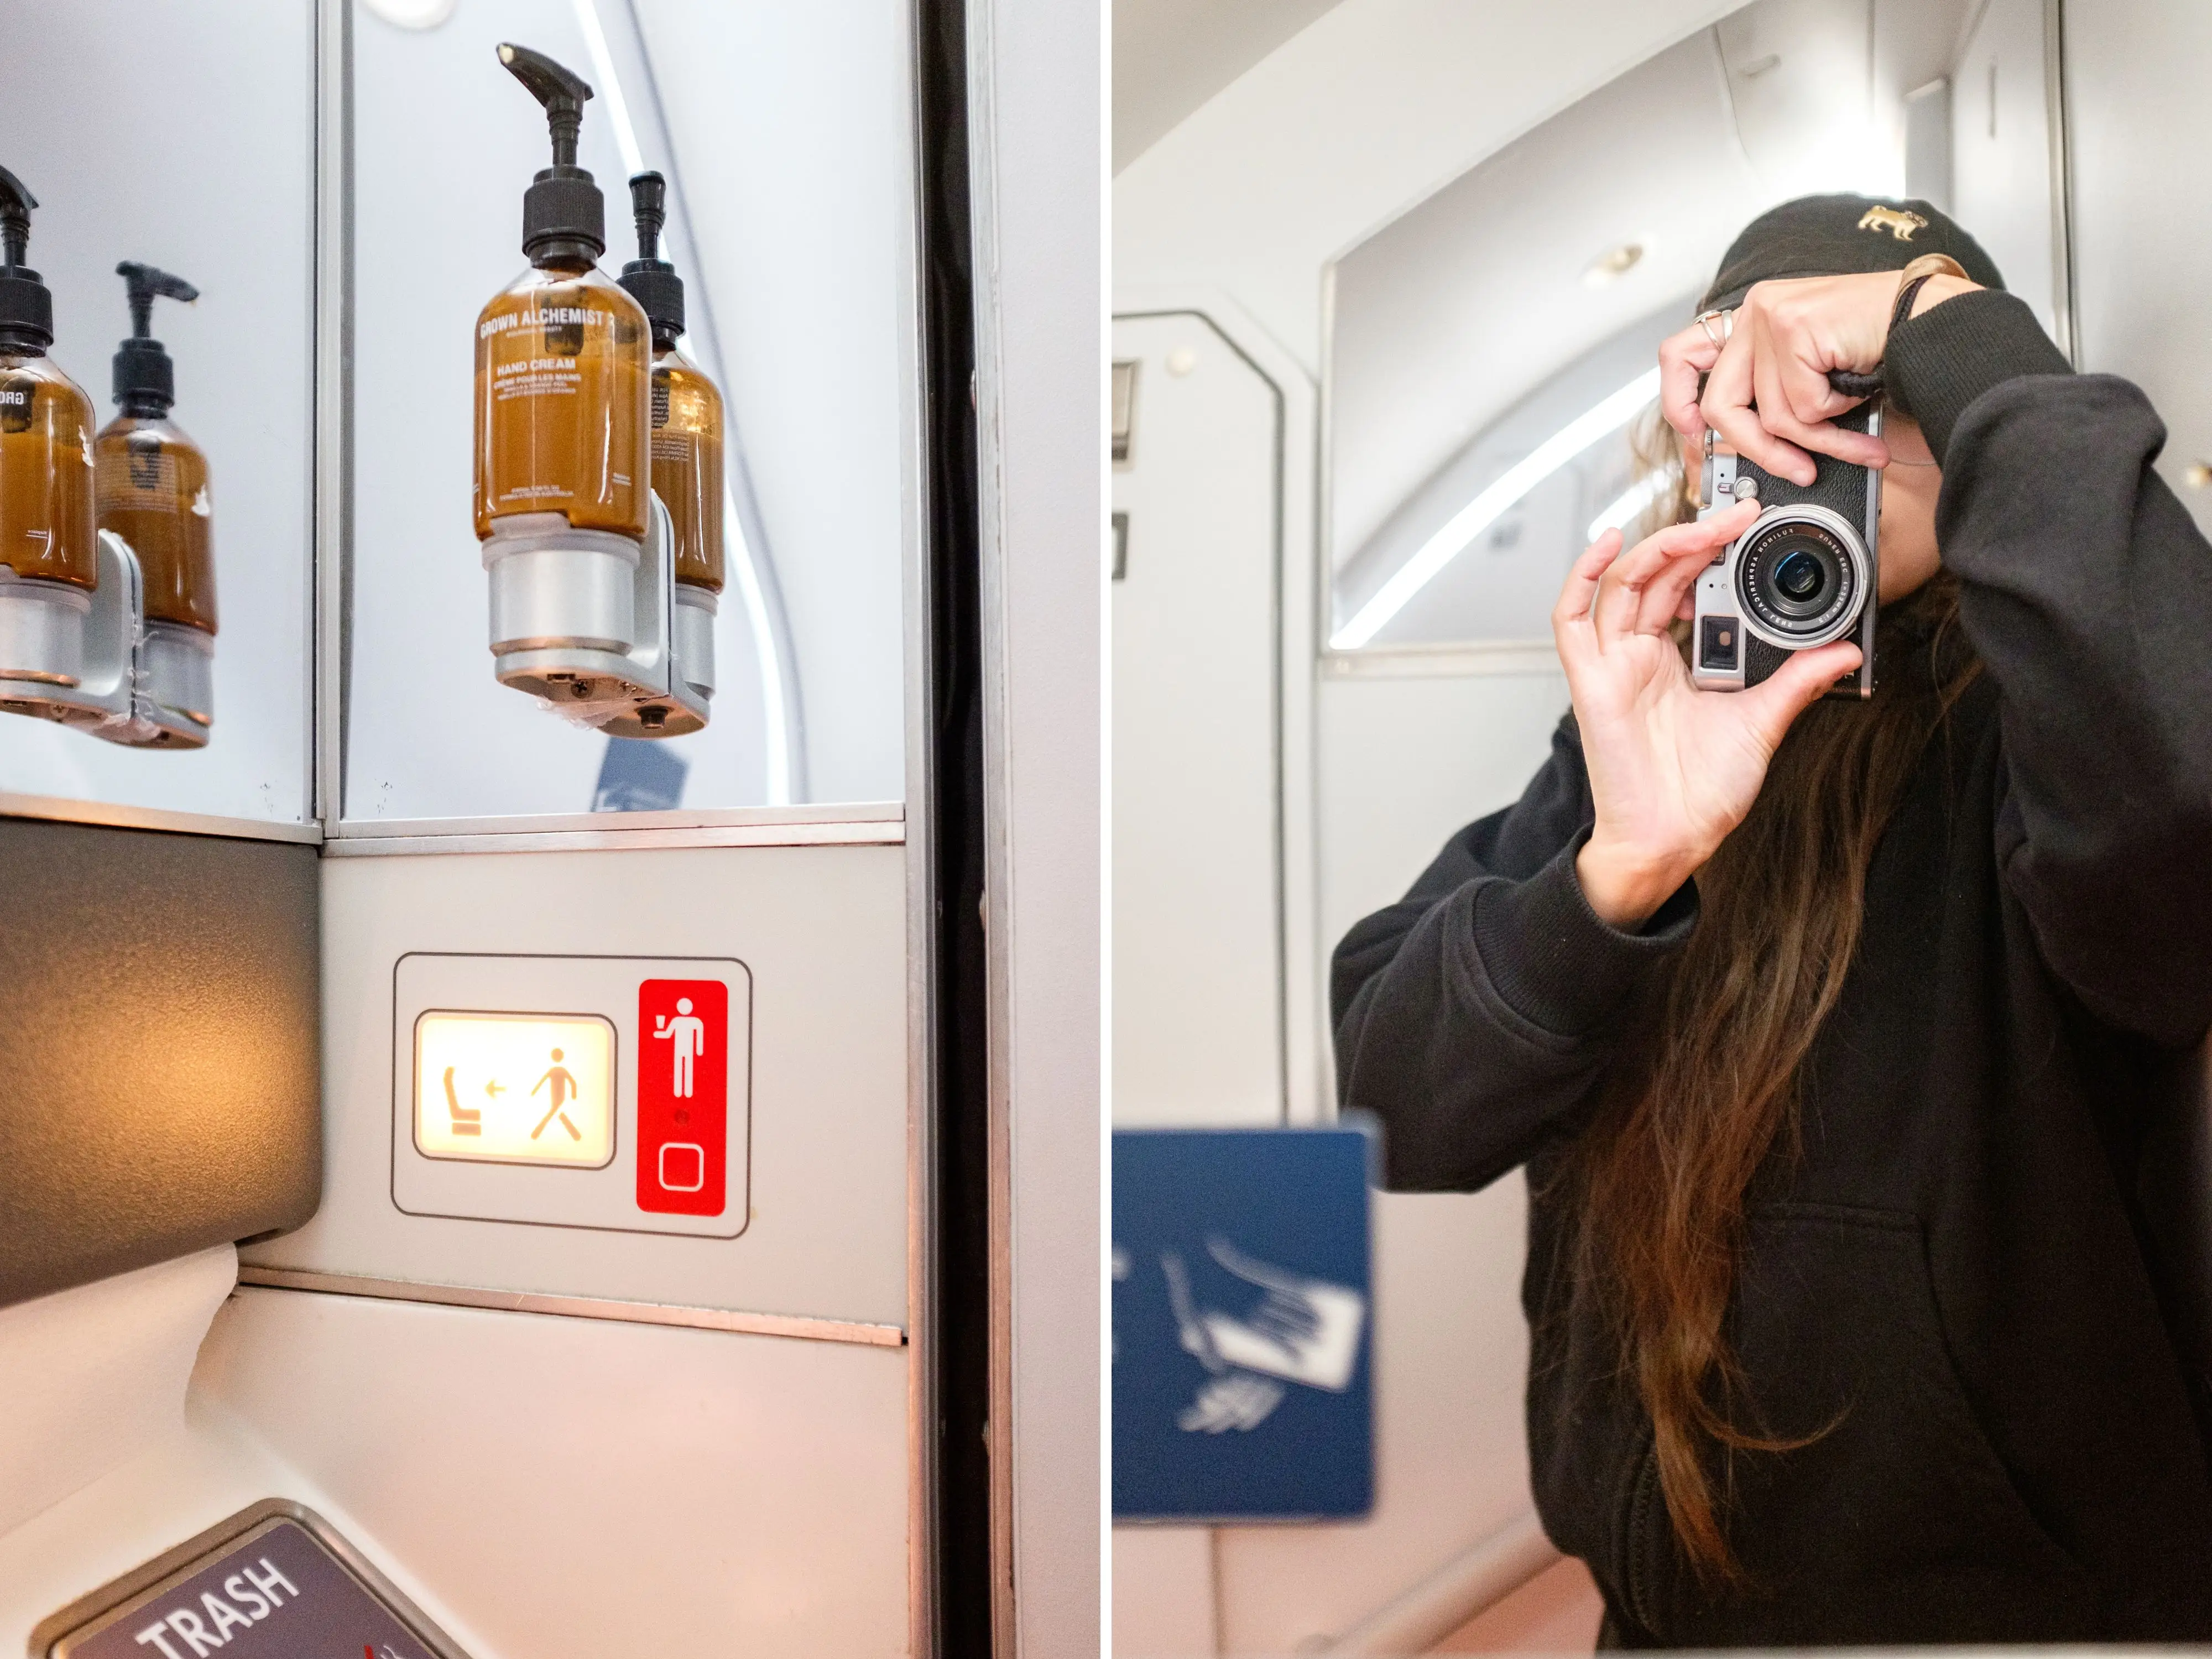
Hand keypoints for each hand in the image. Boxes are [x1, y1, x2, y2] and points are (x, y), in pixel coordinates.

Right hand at [1554, 503, 1862, 927]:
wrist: (1674, 840)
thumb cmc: (1703, 793)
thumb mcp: (1763, 723)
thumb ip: (1798, 681)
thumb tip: (1844, 650)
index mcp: (1674, 660)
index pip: (1684, 585)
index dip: (1710, 549)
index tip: (1750, 525)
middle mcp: (1639, 656)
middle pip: (1657, 574)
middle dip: (1697, 536)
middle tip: (1741, 513)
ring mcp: (1612, 666)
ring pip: (1622, 584)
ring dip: (1661, 546)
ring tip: (1705, 525)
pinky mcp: (1592, 682)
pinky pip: (1571, 619)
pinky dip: (1582, 577)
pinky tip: (1607, 544)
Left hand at [1673, 272, 1977, 484]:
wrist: (1936, 319)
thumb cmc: (1882, 346)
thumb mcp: (1812, 371)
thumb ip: (1772, 393)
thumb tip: (1740, 445)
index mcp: (1754, 317)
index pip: (1682, 356)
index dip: (1678, 401)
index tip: (1693, 435)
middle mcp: (1755, 310)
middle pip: (1721, 405)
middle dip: (1760, 450)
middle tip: (1799, 471)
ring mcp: (1772, 316)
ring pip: (1772, 415)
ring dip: (1819, 439)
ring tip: (1857, 441)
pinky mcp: (1796, 329)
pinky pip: (1803, 406)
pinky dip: (1837, 417)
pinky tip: (1861, 395)